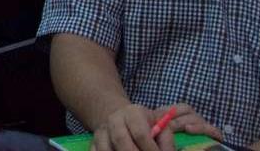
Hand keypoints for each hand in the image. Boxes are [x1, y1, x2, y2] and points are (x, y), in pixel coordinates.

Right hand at [92, 102, 221, 150]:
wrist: (120, 117)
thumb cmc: (144, 124)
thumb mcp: (158, 125)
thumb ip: (166, 138)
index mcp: (133, 113)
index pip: (141, 133)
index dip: (150, 149)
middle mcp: (114, 120)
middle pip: (121, 141)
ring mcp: (102, 131)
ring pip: (105, 148)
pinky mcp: (93, 142)